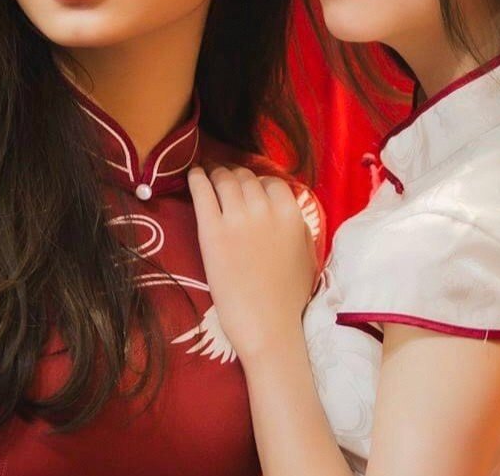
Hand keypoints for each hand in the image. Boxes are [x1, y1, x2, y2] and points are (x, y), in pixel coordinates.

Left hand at [188, 165, 316, 362]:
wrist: (268, 325)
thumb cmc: (289, 297)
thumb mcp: (306, 254)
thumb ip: (297, 226)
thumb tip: (285, 208)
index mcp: (291, 214)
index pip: (271, 182)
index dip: (258, 182)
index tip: (248, 186)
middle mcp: (264, 209)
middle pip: (246, 177)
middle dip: (234, 174)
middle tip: (224, 176)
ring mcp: (237, 218)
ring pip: (224, 179)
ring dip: (216, 172)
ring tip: (208, 172)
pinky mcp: (211, 230)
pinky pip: (202, 191)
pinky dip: (196, 178)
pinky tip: (193, 174)